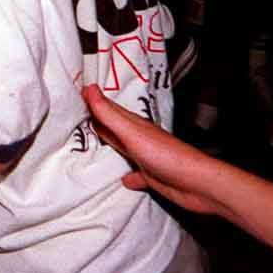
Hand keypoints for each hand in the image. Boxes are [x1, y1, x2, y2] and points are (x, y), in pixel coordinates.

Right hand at [83, 85, 224, 216]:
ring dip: (109, 144)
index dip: (92, 101)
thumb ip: (109, 113)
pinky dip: (127, 174)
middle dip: (97, 120)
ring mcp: (145, 156)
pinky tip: (123, 179)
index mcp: (132, 124)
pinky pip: (135, 173)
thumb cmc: (167, 156)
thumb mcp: (132, 132)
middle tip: (77, 114)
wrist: (198, 185)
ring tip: (92, 141)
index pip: (108, 108)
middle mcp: (138, 138)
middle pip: (113, 126)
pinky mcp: (152, 176)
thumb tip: (89, 88)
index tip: (74, 94)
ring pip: (122, 147)